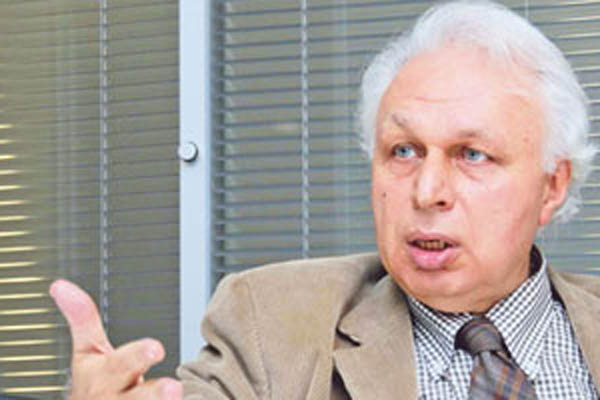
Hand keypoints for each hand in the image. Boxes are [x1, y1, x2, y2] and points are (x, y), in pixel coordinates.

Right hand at [50, 279, 182, 399]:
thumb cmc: (96, 384)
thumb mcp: (87, 351)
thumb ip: (82, 318)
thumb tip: (60, 285)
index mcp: (101, 376)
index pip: (119, 364)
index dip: (137, 356)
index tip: (157, 348)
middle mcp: (114, 398)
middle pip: (136, 396)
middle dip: (153, 392)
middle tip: (174, 385)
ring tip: (178, 391)